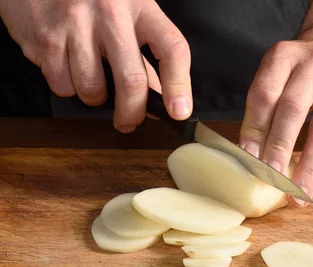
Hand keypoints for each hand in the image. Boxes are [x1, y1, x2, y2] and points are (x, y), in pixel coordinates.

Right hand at [0, 0, 191, 131]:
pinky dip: (67, 87)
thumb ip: (145, 49)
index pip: (172, 49)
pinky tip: (67, 65)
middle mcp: (109, 13)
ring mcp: (74, 24)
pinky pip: (62, 86)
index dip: (179, 86)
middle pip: (131, 81)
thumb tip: (160, 96)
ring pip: (93, 90)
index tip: (179, 111)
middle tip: (129, 121)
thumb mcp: (127, 10)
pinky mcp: (45, 38)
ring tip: (92, 79)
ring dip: (95, 98)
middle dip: (132, 113)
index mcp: (139, 5)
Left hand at [239, 28, 312, 204]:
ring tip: (297, 195)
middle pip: (294, 110)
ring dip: (309, 167)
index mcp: (285, 56)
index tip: (248, 157)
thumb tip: (251, 156)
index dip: (255, 127)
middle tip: (271, 179)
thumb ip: (264, 107)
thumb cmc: (300, 71)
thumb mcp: (277, 74)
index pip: (266, 93)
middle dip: (281, 148)